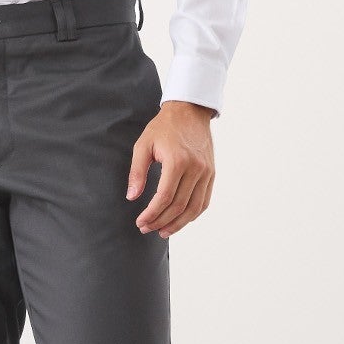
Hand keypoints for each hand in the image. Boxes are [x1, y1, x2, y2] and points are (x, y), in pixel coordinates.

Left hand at [127, 100, 216, 236]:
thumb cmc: (163, 128)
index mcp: (177, 161)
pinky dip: (193, 214)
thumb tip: (132, 197)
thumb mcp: (143, 145)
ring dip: (178, 224)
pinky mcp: (212, 173)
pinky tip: (180, 221)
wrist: (190, 111)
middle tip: (146, 228)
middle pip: (178, 206)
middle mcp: (195, 168)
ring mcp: (206, 172)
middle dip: (161, 221)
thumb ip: (137, 172)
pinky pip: (204, 201)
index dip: (151, 214)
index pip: (164, 197)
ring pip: (194, 208)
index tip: (140, 222)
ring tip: (163, 231)